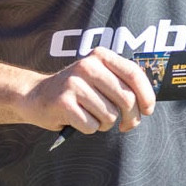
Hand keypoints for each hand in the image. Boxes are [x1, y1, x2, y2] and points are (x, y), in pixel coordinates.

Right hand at [26, 48, 155, 132]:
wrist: (36, 96)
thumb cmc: (77, 91)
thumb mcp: (100, 78)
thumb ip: (122, 83)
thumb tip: (149, 104)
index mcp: (100, 56)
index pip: (134, 74)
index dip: (147, 96)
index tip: (148, 110)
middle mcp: (87, 66)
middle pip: (126, 99)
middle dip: (131, 117)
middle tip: (126, 124)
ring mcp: (74, 84)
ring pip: (110, 116)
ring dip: (106, 123)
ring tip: (93, 116)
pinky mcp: (63, 103)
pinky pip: (92, 126)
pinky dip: (89, 128)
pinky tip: (79, 120)